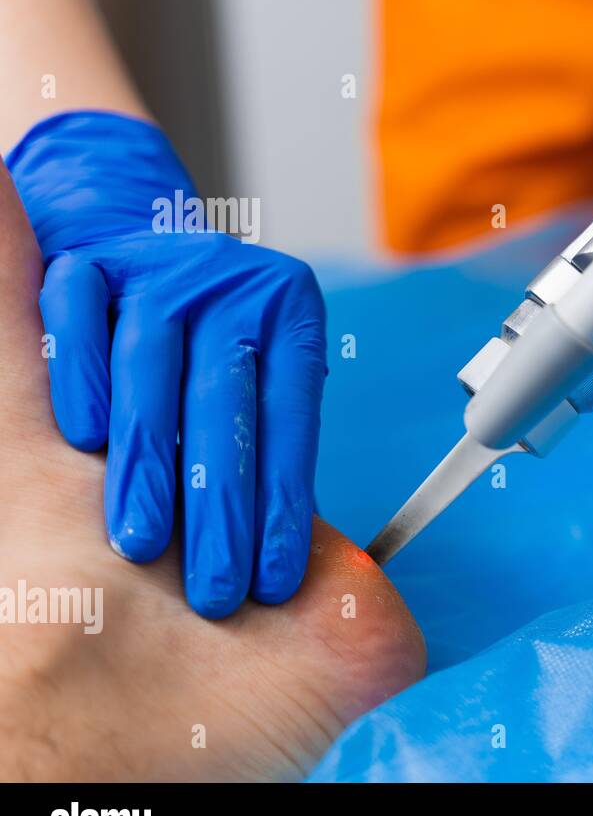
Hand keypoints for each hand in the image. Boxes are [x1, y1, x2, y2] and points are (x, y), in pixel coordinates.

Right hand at [7, 111, 326, 617]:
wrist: (124, 225)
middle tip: (214, 590)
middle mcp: (234, 287)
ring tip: (142, 545)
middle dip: (221, 508)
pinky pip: (79, 325)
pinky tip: (81, 443)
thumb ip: (260, 433)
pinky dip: (81, 382)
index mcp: (288, 316)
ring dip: (148, 463)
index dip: (283, 505)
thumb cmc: (199, 329)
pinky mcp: (91, 261)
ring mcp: (161, 269)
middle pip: (227, 405)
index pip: (289, 422)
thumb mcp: (251, 364)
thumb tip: (272, 549)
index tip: (275, 580)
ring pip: (154, 373)